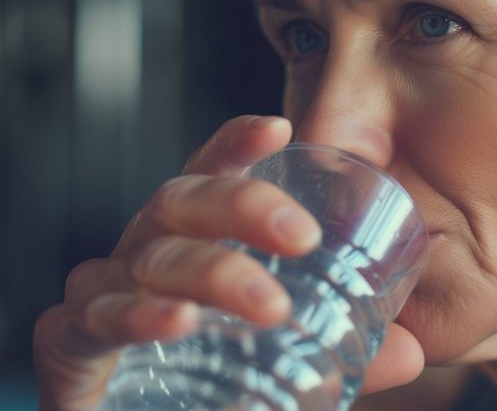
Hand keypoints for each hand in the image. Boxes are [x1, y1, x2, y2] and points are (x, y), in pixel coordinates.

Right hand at [33, 115, 423, 410]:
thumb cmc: (209, 384)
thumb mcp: (285, 359)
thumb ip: (342, 352)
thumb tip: (409, 352)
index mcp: (196, 241)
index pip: (214, 176)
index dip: (237, 145)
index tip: (280, 128)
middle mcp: (149, 253)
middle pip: (184, 200)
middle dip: (242, 205)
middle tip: (303, 235)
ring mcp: (105, 293)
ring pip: (151, 256)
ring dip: (212, 272)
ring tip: (268, 303)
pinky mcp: (70, 342)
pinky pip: (95, 316)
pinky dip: (137, 315)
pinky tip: (176, 321)